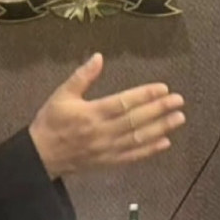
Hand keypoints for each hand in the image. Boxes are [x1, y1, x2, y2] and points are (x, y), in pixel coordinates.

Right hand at [29, 53, 185, 178]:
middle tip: (178, 101)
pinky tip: (165, 142)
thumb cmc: (51, 122)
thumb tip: (99, 57)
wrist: (41, 157)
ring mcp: (107, 149)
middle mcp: (103, 132)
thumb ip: (82, 77)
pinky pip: (132, 156)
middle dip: (159, 109)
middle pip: (136, 119)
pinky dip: (149, 150)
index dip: (145, 95)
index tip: (163, 88)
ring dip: (160, 128)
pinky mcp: (108, 162)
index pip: (124, 102)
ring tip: (178, 119)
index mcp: (91, 113)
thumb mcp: (61, 95)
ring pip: (138, 138)